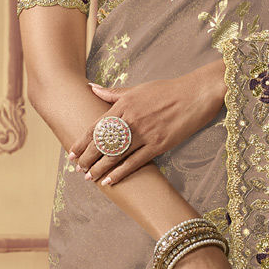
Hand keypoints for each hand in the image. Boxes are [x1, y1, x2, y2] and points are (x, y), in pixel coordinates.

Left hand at [68, 61, 224, 185]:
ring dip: (100, 168)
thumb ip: (113, 93)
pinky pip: (135, 162)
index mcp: (123, 105)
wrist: (196, 94)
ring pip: (116, 155)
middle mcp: (130, 120)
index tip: (72, 152)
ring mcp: (144, 133)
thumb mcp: (138, 88)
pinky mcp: (158, 145)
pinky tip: (110, 181)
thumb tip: (92, 88)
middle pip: (102, 143)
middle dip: (88, 158)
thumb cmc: (167, 90)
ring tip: (90, 178)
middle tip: (78, 169)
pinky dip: (120, 173)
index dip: (82, 142)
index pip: (96, 127)